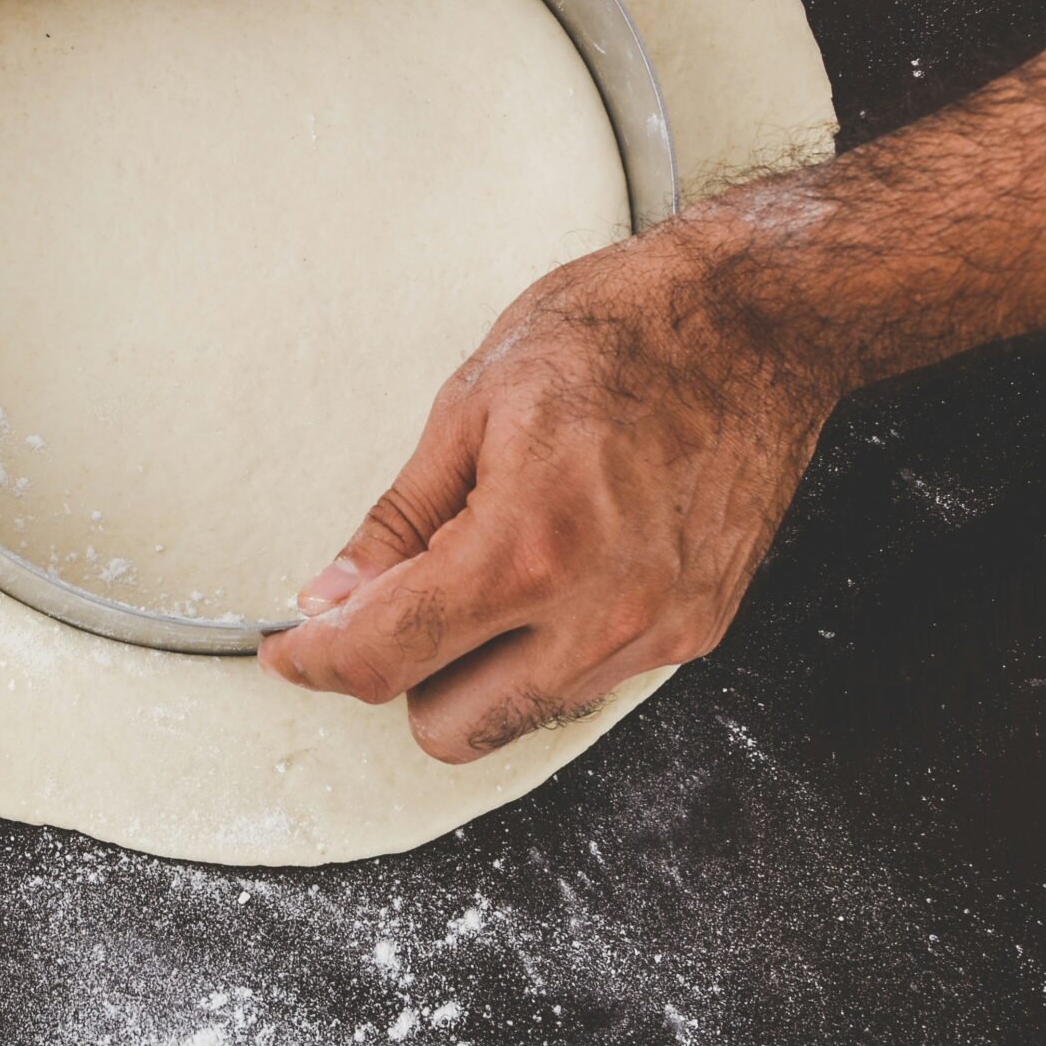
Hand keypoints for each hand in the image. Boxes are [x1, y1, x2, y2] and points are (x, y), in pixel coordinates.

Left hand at [260, 220, 841, 763]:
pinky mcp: (696, 633)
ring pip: (518, 717)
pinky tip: (545, 572)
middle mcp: (602, 613)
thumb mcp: (468, 408)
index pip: (387, 657)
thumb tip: (334, 597)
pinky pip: (585, 684)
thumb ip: (397, 523)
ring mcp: (659, 634)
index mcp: (529, 549)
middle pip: (447, 726)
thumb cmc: (620, 335)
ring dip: (474, 668)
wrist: (755, 319)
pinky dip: (541, 650)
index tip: (291, 649)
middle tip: (388, 599)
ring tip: (480, 567)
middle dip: (401, 671)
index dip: (316, 660)